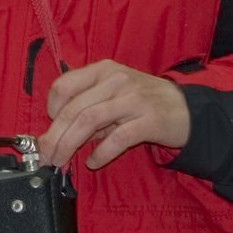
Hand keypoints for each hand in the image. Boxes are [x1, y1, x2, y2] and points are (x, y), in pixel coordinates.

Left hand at [38, 60, 192, 171]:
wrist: (186, 109)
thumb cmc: (142, 101)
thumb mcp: (113, 96)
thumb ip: (88, 109)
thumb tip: (57, 134)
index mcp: (103, 70)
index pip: (65, 85)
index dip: (51, 109)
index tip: (49, 128)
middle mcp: (116, 80)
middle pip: (74, 108)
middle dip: (55, 136)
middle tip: (46, 156)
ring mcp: (134, 99)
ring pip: (90, 120)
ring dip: (70, 144)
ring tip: (61, 161)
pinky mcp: (150, 120)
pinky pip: (119, 138)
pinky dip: (101, 152)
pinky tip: (93, 162)